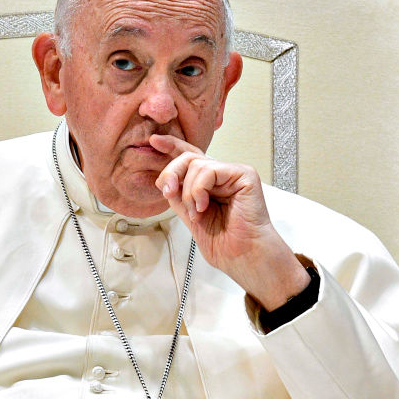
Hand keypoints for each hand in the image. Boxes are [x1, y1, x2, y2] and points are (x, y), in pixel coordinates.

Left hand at [151, 134, 309, 310]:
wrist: (243, 256)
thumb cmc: (225, 244)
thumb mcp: (191, 216)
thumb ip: (179, 196)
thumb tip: (165, 181)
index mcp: (210, 184)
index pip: (190, 157)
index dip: (172, 146)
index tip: (154, 142)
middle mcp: (222, 176)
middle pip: (188, 157)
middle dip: (171, 173)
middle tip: (168, 192)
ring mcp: (233, 173)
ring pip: (195, 164)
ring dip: (188, 192)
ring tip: (196, 212)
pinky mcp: (244, 174)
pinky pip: (209, 170)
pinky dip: (199, 189)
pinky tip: (204, 206)